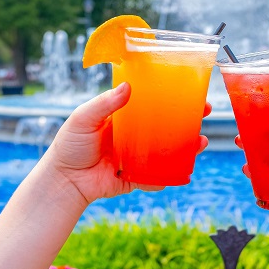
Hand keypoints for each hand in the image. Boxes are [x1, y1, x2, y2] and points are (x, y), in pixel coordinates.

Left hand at [43, 82, 211, 202]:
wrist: (64, 180)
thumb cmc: (70, 145)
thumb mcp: (84, 118)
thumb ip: (104, 104)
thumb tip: (128, 87)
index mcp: (125, 117)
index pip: (152, 103)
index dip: (171, 96)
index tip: (189, 90)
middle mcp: (136, 135)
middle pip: (167, 125)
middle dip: (188, 119)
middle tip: (204, 112)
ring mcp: (140, 156)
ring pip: (169, 149)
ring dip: (188, 145)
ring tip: (200, 141)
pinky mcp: (139, 177)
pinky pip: (159, 176)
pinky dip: (172, 174)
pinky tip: (183, 171)